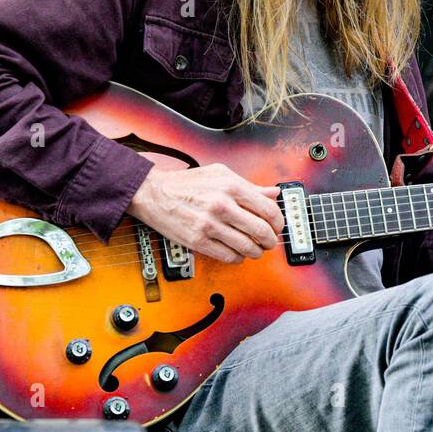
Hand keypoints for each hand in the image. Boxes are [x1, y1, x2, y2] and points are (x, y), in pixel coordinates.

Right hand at [127, 163, 283, 263]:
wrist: (154, 193)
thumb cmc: (188, 183)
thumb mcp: (221, 174)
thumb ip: (250, 185)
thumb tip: (273, 193)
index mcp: (231, 186)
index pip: (268, 209)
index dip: (278, 222)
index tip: (277, 226)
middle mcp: (222, 205)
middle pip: (261, 231)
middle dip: (270, 240)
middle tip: (270, 242)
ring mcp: (209, 224)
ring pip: (246, 247)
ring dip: (256, 252)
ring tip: (256, 249)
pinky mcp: (197, 241)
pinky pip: (227, 256)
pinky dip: (238, 258)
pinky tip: (238, 253)